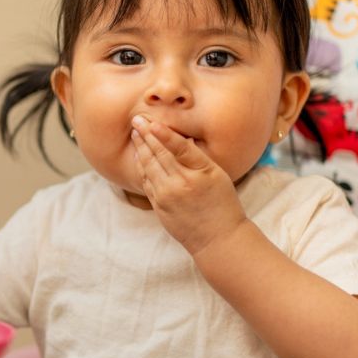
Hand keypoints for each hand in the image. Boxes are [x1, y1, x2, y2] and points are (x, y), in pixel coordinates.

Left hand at [131, 116, 247, 255]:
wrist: (217, 239)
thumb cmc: (222, 204)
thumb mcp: (218, 176)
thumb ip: (198, 158)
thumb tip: (182, 139)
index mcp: (201, 173)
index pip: (180, 148)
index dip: (164, 133)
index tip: (152, 121)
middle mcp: (182, 184)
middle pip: (160, 154)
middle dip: (146, 134)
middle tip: (137, 119)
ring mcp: (167, 196)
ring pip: (149, 165)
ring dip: (140, 147)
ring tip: (135, 132)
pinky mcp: (158, 205)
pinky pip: (146, 181)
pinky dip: (141, 165)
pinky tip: (138, 154)